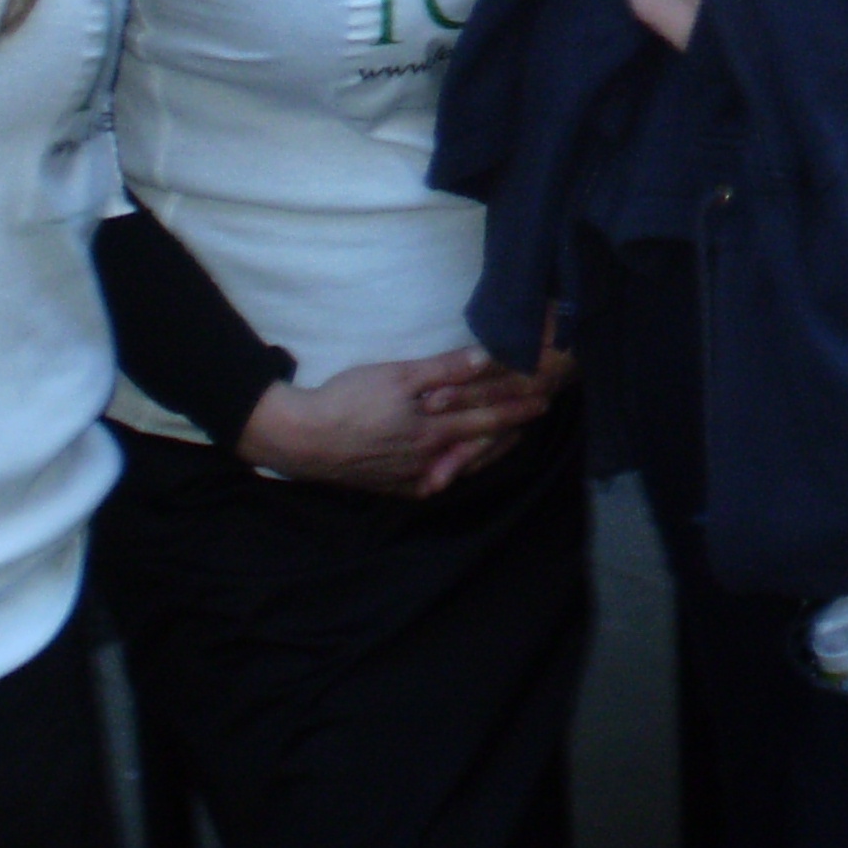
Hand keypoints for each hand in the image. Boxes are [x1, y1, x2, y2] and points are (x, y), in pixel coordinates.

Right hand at [235, 349, 555, 498]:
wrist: (304, 440)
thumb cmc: (349, 401)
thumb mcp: (397, 376)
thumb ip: (444, 370)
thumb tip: (486, 359)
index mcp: (434, 432)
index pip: (488, 419)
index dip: (517, 408)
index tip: (543, 400)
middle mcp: (430, 461)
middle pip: (480, 445)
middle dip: (511, 429)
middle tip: (536, 416)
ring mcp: (412, 478)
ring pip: (461, 466)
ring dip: (488, 451)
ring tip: (509, 439)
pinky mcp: (394, 487)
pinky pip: (436, 480)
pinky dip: (456, 469)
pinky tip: (459, 465)